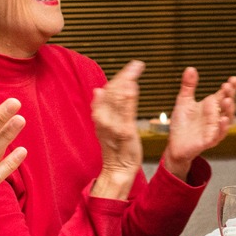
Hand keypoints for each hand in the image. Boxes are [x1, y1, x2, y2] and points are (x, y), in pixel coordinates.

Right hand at [91, 60, 144, 197]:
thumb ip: (102, 108)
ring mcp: (113, 126)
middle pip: (112, 92)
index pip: (108, 91)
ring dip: (125, 84)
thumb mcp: (107, 126)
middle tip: (136, 65)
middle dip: (124, 76)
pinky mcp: (124, 134)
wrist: (117, 170)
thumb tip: (98, 90)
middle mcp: (104, 119)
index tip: (131, 67)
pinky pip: (124, 115)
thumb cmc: (115, 148)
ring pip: (116, 100)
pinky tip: (132, 90)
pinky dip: (126, 101)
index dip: (119, 77)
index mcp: (101, 115)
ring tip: (135, 71)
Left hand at [161, 68, 235, 179]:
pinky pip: (218, 135)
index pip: (224, 95)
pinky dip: (222, 128)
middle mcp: (216, 117)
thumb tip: (190, 68)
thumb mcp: (183, 101)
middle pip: (228, 106)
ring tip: (227, 99)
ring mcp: (214, 129)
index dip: (231, 87)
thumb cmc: (182, 124)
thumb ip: (188, 86)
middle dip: (230, 96)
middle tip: (228, 86)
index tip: (234, 79)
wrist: (174, 145)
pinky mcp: (209, 141)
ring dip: (228, 110)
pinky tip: (222, 119)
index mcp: (212, 106)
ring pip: (226, 120)